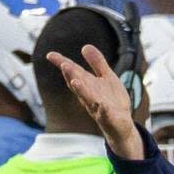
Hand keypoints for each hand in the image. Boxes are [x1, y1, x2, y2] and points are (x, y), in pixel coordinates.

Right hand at [46, 44, 143, 159]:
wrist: (123, 127)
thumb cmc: (112, 101)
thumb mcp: (107, 78)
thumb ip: (98, 63)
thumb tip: (85, 46)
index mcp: (88, 85)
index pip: (74, 72)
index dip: (62, 63)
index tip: (50, 55)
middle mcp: (89, 96)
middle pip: (78, 85)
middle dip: (71, 76)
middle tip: (64, 65)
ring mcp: (98, 109)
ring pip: (88, 100)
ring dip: (81, 91)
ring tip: (75, 82)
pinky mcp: (110, 119)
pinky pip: (105, 115)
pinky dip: (103, 110)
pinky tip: (103, 106)